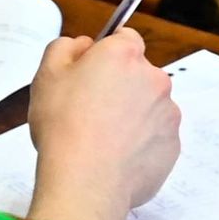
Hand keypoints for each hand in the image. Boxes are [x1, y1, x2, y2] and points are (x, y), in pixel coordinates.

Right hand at [22, 28, 180, 219]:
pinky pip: (155, 137)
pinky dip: (140, 143)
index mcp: (123, 55)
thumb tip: (82, 46)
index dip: (106, 54)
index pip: (125, 38)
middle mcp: (154, 78)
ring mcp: (167, 113)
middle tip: (91, 110)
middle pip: (139, 74)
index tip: (92, 71)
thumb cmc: (64, 127)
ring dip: (131, 115)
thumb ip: (64, 48)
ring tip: (102, 138)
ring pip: (149, 107)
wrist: (86, 181)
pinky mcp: (172, 145)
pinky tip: (115, 156)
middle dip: (120, 86)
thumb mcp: (46, 75)